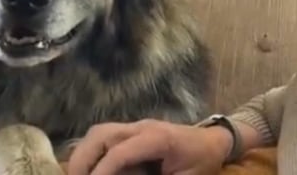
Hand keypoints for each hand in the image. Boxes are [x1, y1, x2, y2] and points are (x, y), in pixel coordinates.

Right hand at [66, 119, 232, 174]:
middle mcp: (143, 128)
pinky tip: (92, 171)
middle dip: (82, 161)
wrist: (214, 142)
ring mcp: (136, 127)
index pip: (119, 152)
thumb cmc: (202, 162)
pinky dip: (92, 153)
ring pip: (99, 132)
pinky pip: (104, 138)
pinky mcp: (132, 132)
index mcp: (159, 139)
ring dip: (83, 156)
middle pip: (101, 134)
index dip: (101, 172)